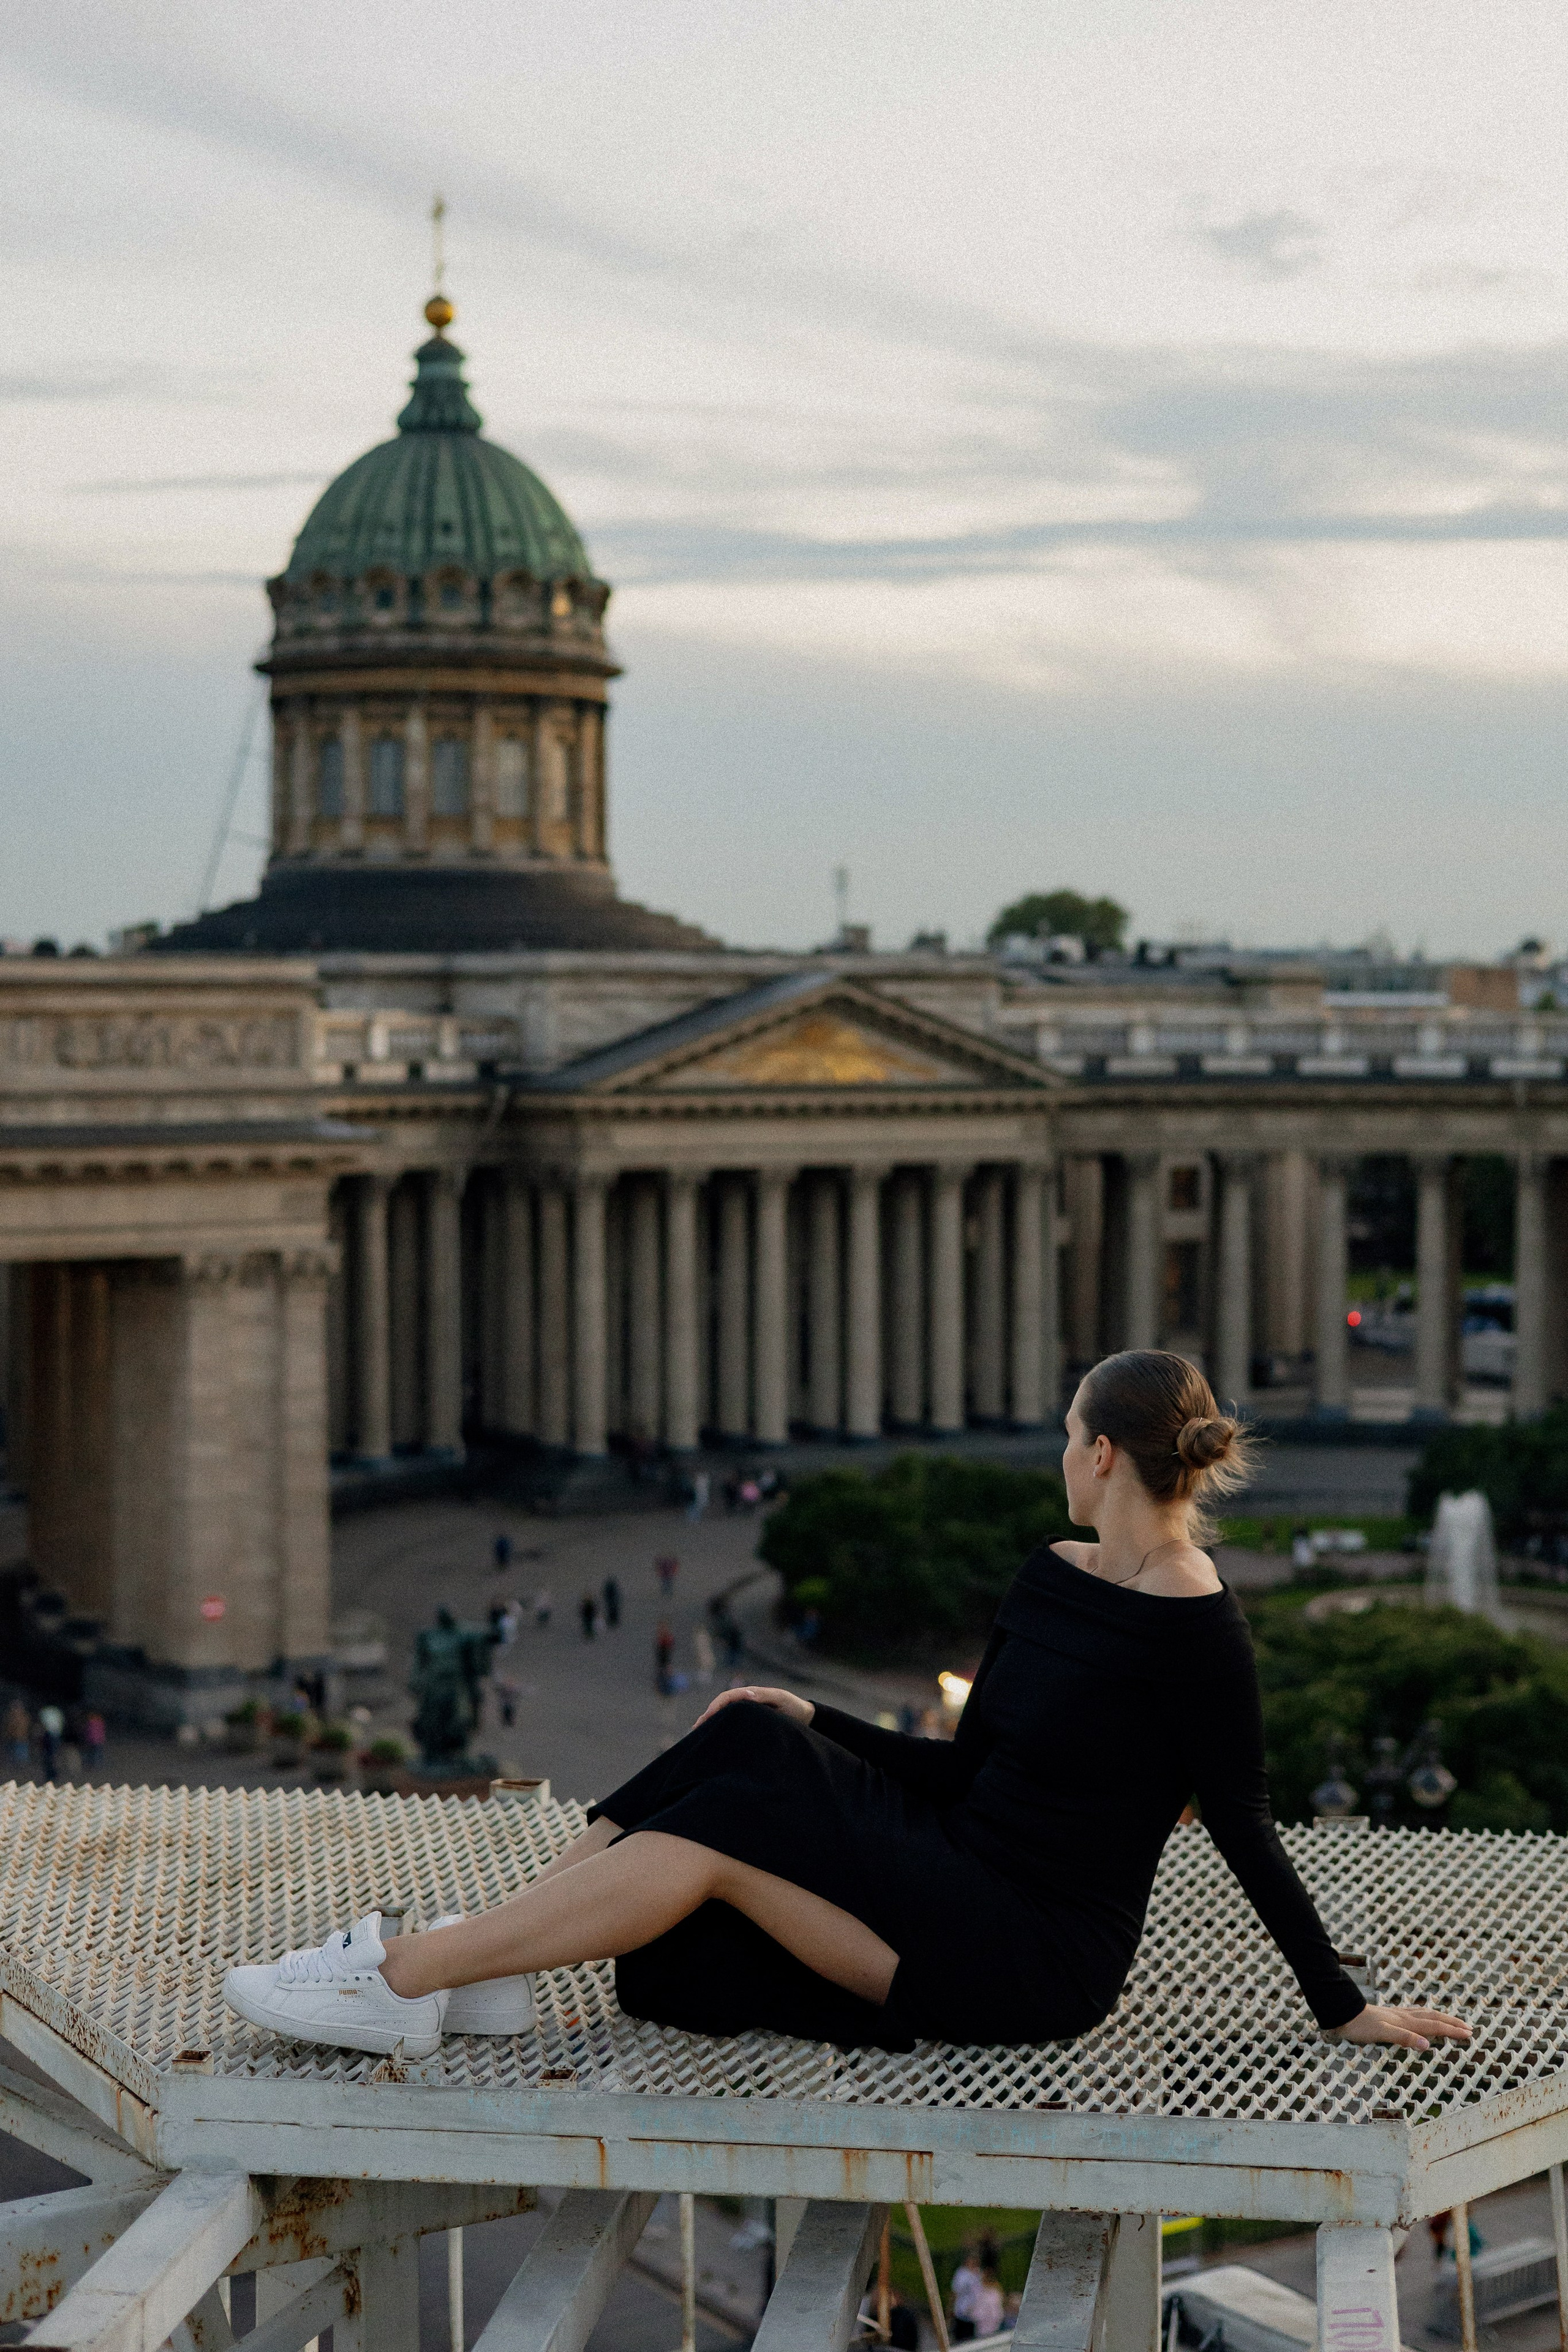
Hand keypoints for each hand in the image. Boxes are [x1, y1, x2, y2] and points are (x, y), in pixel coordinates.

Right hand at [694, 1684, 813, 1729]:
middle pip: (722, 1706)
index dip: (716, 1706)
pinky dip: (720, 1728)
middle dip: (708, 1716)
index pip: (728, 1697)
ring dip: (711, 1722)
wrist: (805, 1716)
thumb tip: (747, 1694)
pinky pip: (731, 1723)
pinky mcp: (749, 1722)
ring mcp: (747, 1712)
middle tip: (696, 1730)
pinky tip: (714, 1738)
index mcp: (751, 1694)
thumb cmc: (793, 1707)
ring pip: (724, 1715)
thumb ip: (765, 1696)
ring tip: (699, 1735)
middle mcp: (746, 1701)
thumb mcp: (781, 1699)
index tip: (707, 1717)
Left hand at [1326, 2002, 1471, 2052]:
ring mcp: (1397, 2014)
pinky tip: (1422, 2018)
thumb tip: (1427, 2045)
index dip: (1452, 2030)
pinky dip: (1425, 2016)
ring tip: (1452, 2021)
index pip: (1434, 2025)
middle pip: (1434, 2017)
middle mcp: (1404, 2016)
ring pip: (1425, 2014)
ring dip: (1441, 2018)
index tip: (1469, 2034)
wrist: (1342, 2012)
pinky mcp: (1390, 2015)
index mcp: (1406, 2022)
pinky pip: (1415, 2014)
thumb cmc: (1360, 2026)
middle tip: (1469, 2028)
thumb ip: (1404, 2038)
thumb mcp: (1382, 2034)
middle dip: (1452, 2023)